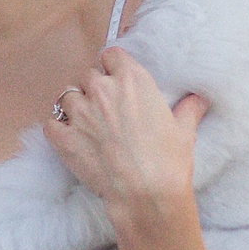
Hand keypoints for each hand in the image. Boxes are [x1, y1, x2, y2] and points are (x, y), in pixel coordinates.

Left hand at [44, 46, 206, 221]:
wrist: (146, 194)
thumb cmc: (168, 161)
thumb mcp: (184, 131)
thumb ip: (188, 109)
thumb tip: (198, 99)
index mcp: (132, 80)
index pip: (111, 55)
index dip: (113, 67)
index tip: (117, 79)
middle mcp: (102, 89)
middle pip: (89, 75)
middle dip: (96, 89)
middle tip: (106, 110)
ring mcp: (80, 112)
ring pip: (67, 95)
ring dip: (75, 106)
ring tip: (87, 125)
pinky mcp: (63, 136)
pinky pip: (51, 123)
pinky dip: (57, 129)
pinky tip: (69, 139)